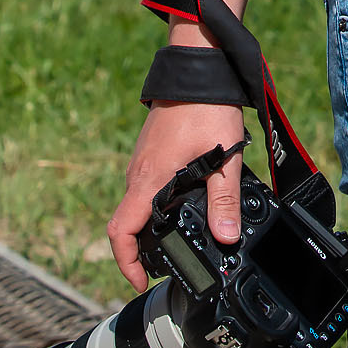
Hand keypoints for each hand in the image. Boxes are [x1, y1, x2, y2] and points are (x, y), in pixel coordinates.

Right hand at [107, 101, 246, 289]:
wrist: (197, 67)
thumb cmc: (207, 108)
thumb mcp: (224, 159)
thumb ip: (225, 202)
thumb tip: (226, 238)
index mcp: (149, 179)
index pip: (121, 231)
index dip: (126, 263)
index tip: (142, 280)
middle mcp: (138, 173)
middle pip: (128, 222)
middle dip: (142, 250)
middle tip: (168, 265)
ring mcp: (142, 161)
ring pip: (138, 204)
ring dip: (151, 226)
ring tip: (181, 240)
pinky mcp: (151, 152)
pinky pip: (146, 187)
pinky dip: (158, 204)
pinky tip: (186, 204)